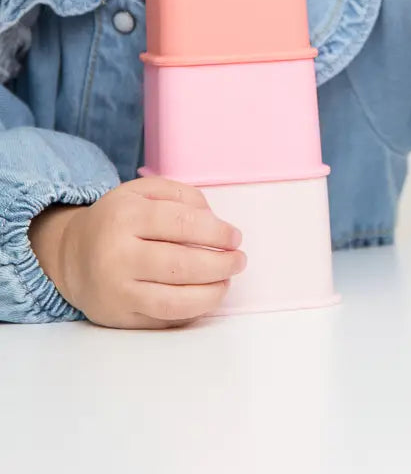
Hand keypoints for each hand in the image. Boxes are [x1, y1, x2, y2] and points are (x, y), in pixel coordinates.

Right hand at [29, 176, 245, 328]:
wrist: (70, 254)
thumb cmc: (119, 219)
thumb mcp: (145, 191)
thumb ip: (184, 196)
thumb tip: (215, 222)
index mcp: (126, 217)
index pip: (183, 225)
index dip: (217, 232)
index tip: (235, 237)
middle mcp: (117, 256)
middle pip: (182, 266)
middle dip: (221, 264)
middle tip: (239, 260)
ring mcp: (116, 291)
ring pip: (174, 301)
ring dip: (211, 294)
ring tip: (227, 281)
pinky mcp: (118, 317)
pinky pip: (163, 320)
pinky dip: (192, 311)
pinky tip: (205, 297)